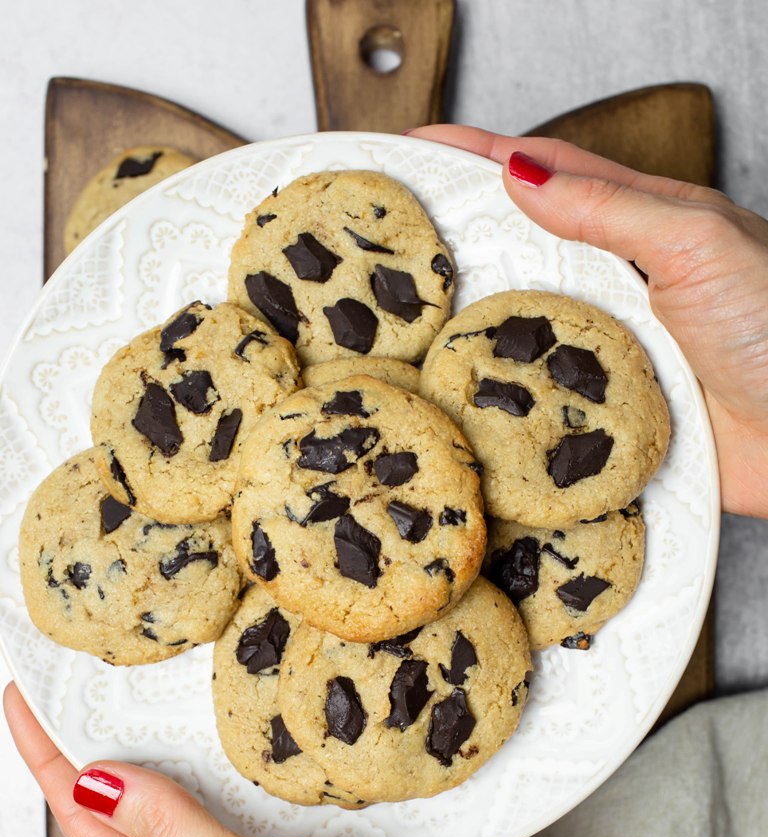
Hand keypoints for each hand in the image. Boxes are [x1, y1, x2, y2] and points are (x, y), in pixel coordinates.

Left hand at [4, 681, 728, 836]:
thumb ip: (168, 829)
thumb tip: (92, 779)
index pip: (87, 821)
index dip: (49, 757)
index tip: (23, 697)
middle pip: (148, 793)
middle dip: (122, 730)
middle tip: (106, 659)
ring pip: (221, 776)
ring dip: (204, 726)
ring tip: (182, 665)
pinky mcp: (333, 831)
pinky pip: (289, 773)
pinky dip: (280, 737)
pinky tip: (280, 697)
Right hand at [409, 125, 767, 519]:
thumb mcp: (697, 244)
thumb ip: (611, 209)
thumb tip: (521, 175)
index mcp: (640, 225)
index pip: (544, 174)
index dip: (476, 156)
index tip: (413, 147)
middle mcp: (615, 285)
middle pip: (519, 251)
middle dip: (452, 239)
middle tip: (382, 239)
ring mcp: (604, 350)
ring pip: (517, 328)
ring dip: (462, 323)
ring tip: (395, 317)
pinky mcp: (602, 413)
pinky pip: (536, 399)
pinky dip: (495, 397)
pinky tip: (456, 397)